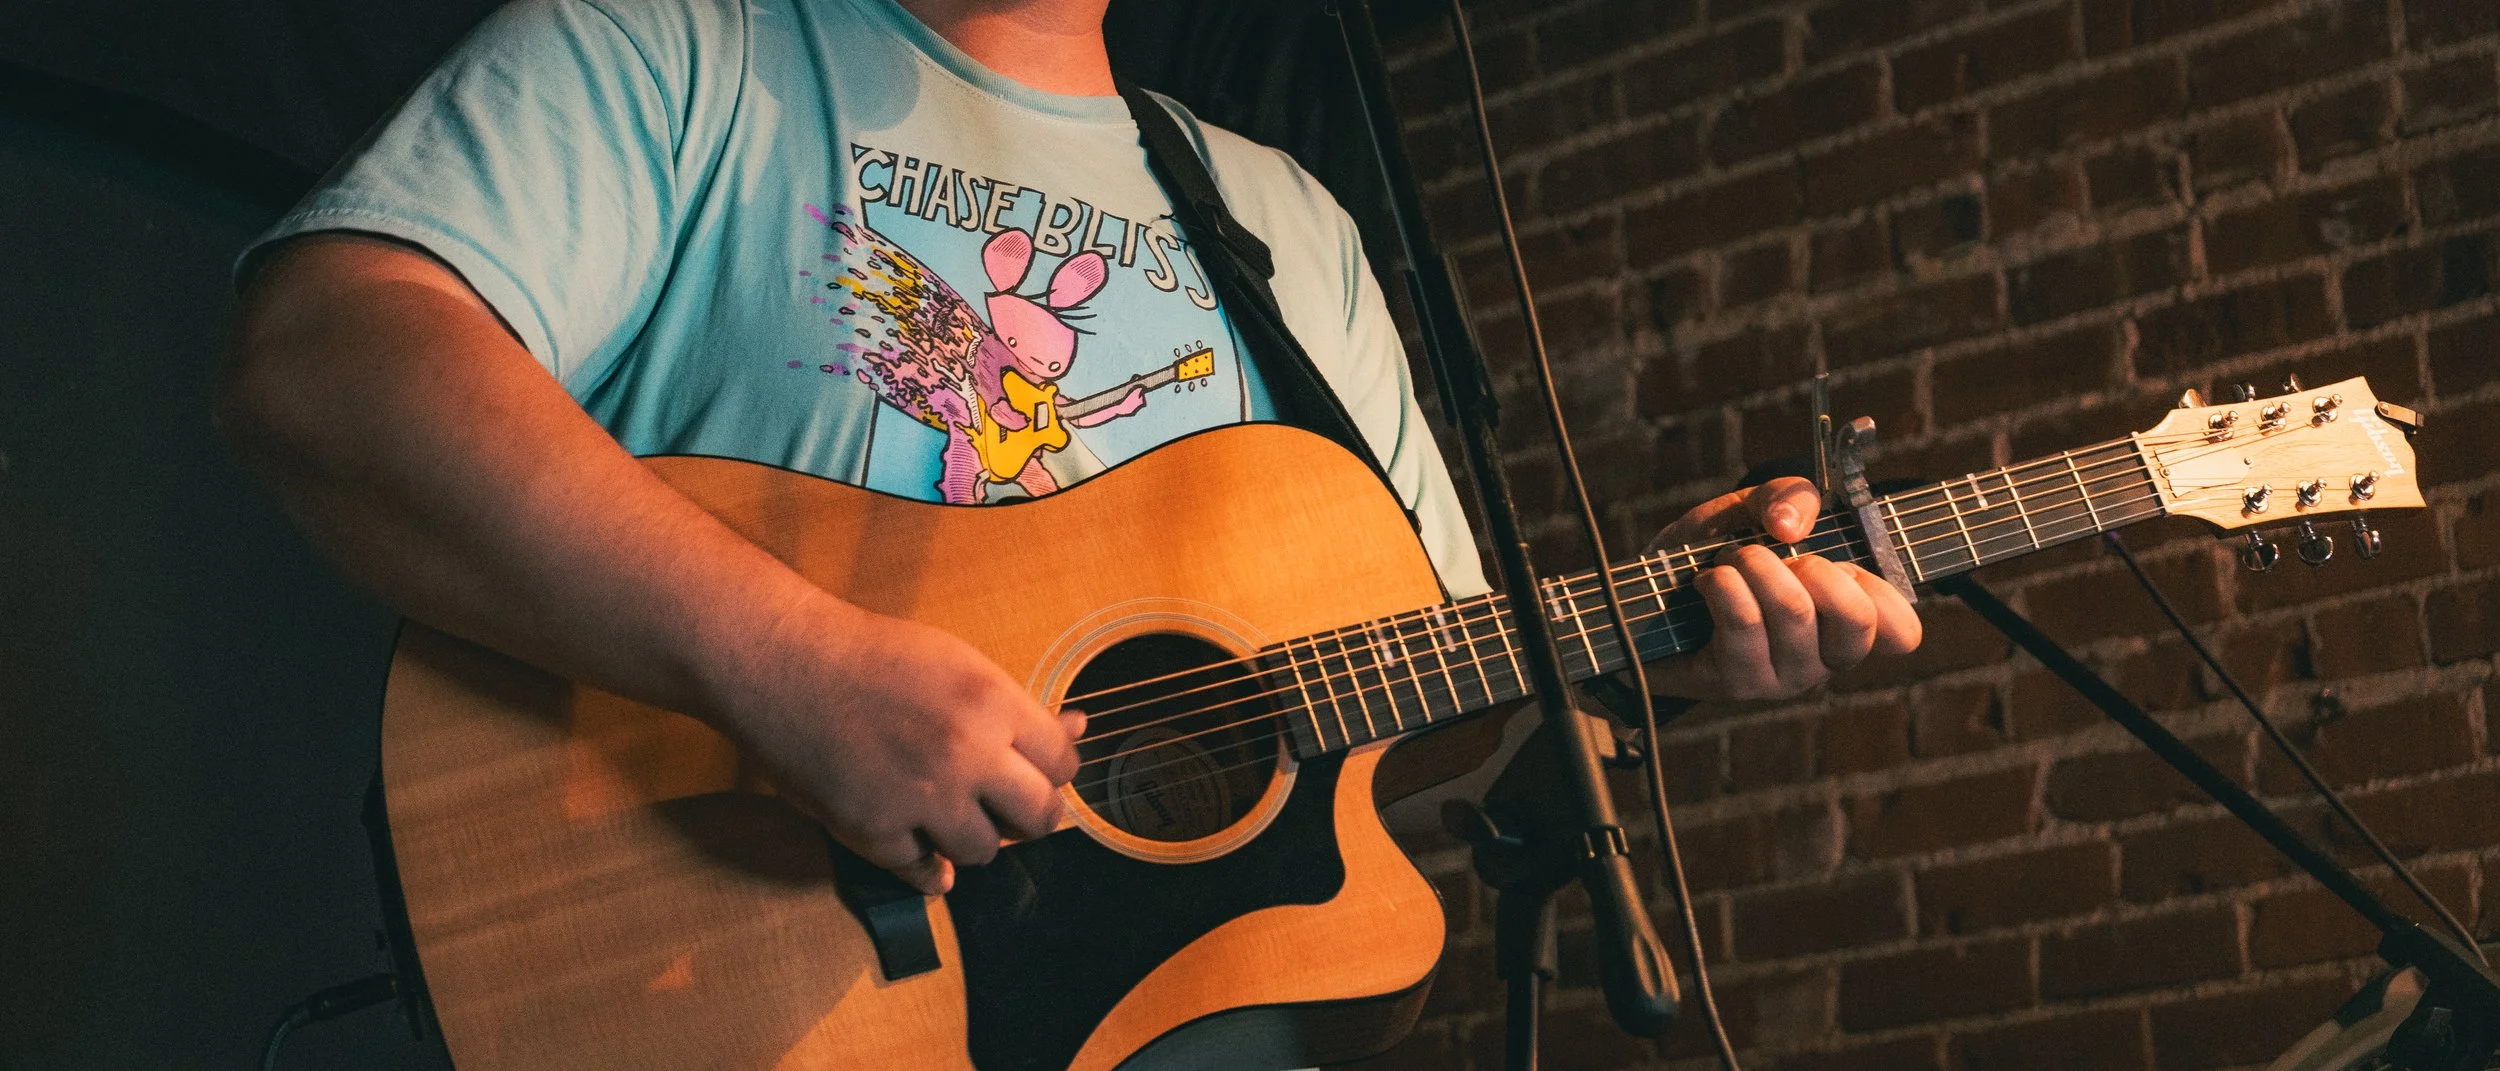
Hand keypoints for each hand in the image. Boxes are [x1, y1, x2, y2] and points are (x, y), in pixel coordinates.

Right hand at [720, 599, 1083, 895]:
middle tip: (1001, 804)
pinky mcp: (873, 831)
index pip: (1063, 766)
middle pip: (1039, 820)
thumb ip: (1016, 707)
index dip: (1050, 771)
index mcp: (993, 703)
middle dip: (1026, 816)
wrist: (781, 663)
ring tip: (941, 809)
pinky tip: (914, 838)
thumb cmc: (870, 657)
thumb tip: (1077, 729)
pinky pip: (922, 873)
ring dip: (969, 838)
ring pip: (982, 853)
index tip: (1031, 771)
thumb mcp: (958, 664)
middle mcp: (964, 754)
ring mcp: (918, 798)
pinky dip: (922, 862)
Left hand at [1644, 477, 1920, 700]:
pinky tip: (1705, 582)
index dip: (1884, 592)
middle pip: (1856, 619)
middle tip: (1772, 555)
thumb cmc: (1716, 552)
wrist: (1646, 594)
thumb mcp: (1756, 508)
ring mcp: (1784, 678)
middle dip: (1811, 566)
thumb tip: (1792, 526)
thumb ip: (1788, 496)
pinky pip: (1744, 623)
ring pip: (1794, 612)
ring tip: (1729, 561)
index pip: (1902, 633)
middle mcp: (1823, 659)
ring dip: (1753, 566)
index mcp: (1845, 622)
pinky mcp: (1738, 683)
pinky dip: (1722, 584)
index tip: (1841, 564)